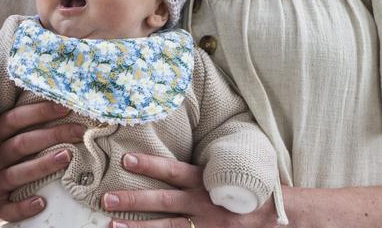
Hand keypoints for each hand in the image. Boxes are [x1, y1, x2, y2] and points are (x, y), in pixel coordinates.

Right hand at [0, 102, 84, 221]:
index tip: (65, 107)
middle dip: (51, 135)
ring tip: (67, 157)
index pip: (13, 119)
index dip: (39, 112)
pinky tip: (42, 202)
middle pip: (20, 144)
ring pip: (15, 174)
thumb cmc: (5, 161)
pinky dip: (23, 206)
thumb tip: (62, 107)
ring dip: (42, 165)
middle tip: (78, 132)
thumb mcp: (7, 140)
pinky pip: (7, 209)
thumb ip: (25, 128)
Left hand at [102, 153, 273, 227]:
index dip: (150, 164)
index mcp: (205, 182)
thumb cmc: (244, 193)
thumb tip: (165, 166)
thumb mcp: (223, 176)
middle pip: (163, 201)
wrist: (275, 219)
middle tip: (106, 198)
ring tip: (112, 225)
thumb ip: (196, 173)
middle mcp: (203, 204)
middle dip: (133, 201)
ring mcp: (205, 226)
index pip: (173, 171)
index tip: (125, 159)